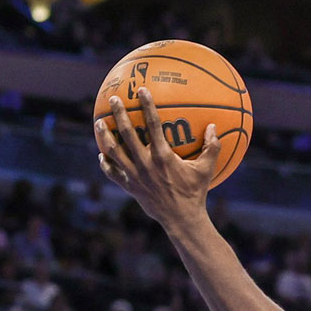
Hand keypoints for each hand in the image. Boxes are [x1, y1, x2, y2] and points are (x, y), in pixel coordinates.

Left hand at [94, 87, 220, 227]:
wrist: (181, 219)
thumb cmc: (195, 193)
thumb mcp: (206, 169)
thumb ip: (211, 146)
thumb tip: (212, 126)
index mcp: (163, 156)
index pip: (152, 124)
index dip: (146, 105)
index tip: (141, 90)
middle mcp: (145, 163)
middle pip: (127, 133)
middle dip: (119, 114)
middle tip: (113, 99)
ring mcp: (135, 175)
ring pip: (114, 152)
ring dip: (104, 136)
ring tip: (98, 123)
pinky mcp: (129, 187)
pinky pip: (113, 173)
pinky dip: (106, 164)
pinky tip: (101, 155)